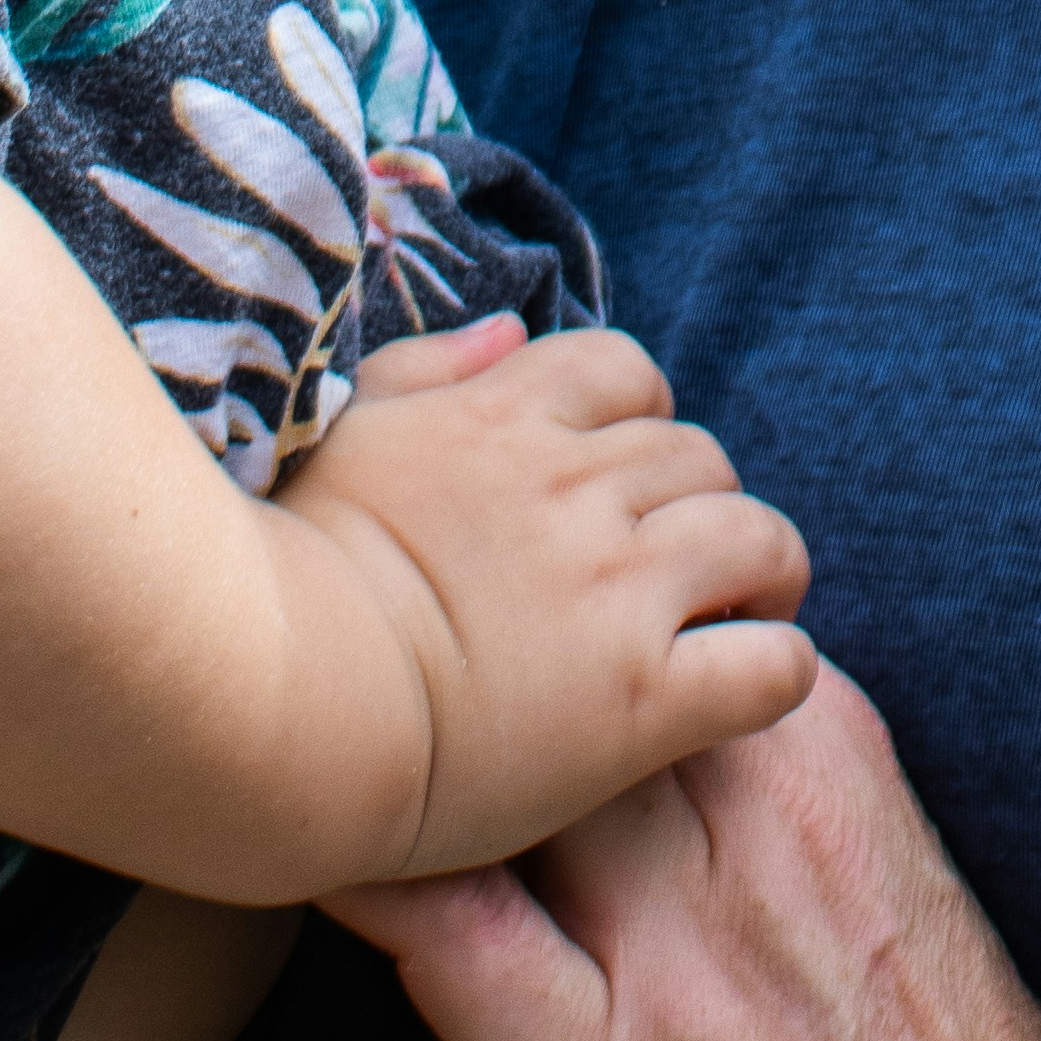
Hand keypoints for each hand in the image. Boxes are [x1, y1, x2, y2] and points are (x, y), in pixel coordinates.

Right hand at [283, 321, 814, 873]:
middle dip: (699, 502)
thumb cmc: (266, 580)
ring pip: (760, 540)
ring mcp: (615, 593)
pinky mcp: (643, 701)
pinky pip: (771, 664)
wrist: (264, 707)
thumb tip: (508, 333)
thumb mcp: (330, 440)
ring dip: (762, 572)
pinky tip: (742, 689)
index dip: (641, 420)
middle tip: (677, 563)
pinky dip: (776, 667)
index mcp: (500, 422)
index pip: (627, 372)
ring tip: (740, 612)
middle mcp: (574, 489)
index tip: (620, 479)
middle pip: (701, 456)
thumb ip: (424, 374)